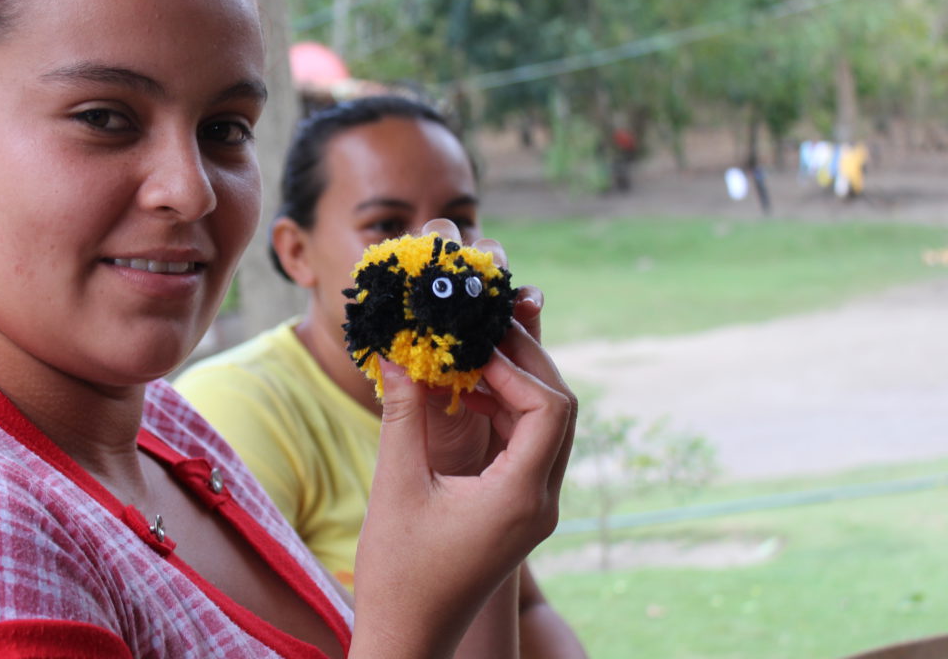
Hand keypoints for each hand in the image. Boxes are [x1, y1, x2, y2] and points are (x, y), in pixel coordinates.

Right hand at [350, 227, 576, 658]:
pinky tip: (467, 398)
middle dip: (525, 365)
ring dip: (516, 388)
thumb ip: (404, 414)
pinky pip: (529, 449)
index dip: (515, 366)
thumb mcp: (396, 485)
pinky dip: (506, 416)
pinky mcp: (520, 515)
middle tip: (485, 329)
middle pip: (560, 412)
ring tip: (472, 356)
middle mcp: (542, 502)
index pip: (548, 408)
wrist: (409, 635)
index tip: (473, 344)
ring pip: (549, 429)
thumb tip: (398, 352)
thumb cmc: (398, 571)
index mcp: (522, 497)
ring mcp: (536, 511)